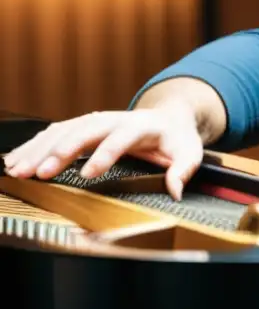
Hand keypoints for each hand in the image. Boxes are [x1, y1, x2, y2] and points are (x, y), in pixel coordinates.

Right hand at [2, 102, 203, 199]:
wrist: (169, 118)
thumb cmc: (178, 139)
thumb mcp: (191, 153)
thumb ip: (183, 170)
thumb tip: (176, 191)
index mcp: (141, 126)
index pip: (120, 138)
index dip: (103, 155)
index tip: (87, 174)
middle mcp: (115, 119)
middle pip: (84, 131)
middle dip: (60, 151)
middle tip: (40, 173)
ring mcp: (97, 120)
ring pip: (64, 130)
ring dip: (39, 148)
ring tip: (18, 169)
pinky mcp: (84, 125)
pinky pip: (55, 132)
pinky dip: (35, 144)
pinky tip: (16, 159)